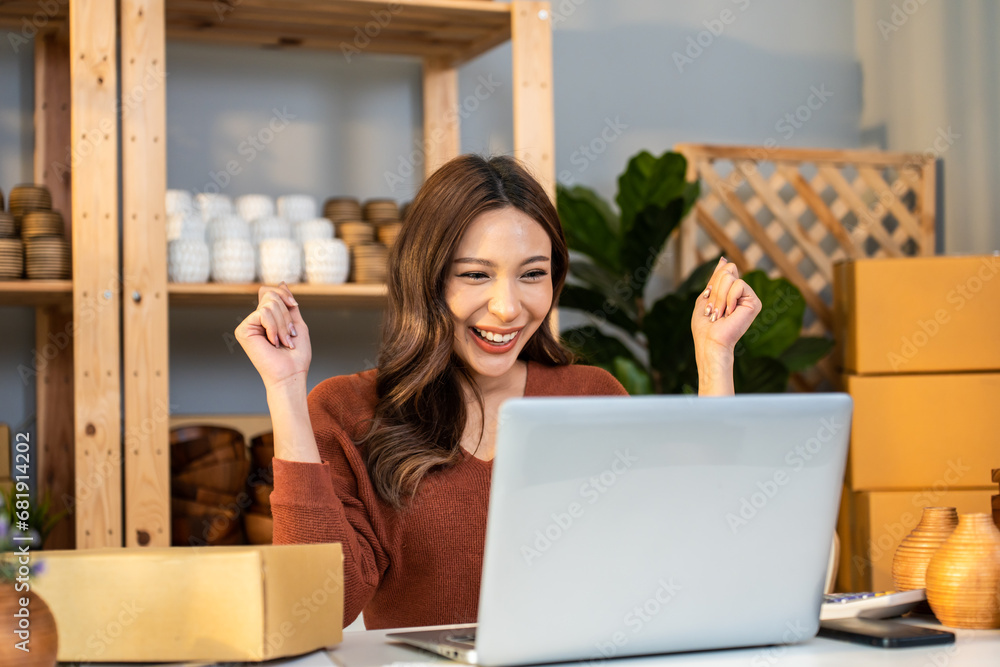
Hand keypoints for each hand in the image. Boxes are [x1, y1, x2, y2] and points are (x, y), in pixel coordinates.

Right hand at [234, 283, 311, 390]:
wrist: (291, 372)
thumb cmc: (296, 354)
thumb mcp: (296, 323)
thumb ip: (288, 305)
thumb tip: (282, 283)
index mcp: (267, 318)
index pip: (270, 292)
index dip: (283, 293)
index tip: (294, 305)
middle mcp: (256, 319)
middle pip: (271, 296)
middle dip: (286, 315)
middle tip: (289, 336)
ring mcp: (248, 324)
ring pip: (269, 304)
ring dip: (283, 324)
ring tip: (283, 341)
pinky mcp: (243, 330)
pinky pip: (263, 313)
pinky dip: (274, 327)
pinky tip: (273, 342)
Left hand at [690, 257, 760, 394]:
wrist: (710, 341)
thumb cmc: (705, 325)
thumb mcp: (706, 296)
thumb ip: (716, 279)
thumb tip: (724, 259)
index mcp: (730, 292)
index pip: (724, 270)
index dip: (713, 281)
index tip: (708, 298)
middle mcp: (742, 293)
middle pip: (727, 271)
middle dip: (714, 290)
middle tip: (713, 310)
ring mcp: (749, 297)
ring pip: (729, 277)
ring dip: (718, 297)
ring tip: (719, 314)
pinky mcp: (755, 302)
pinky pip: (739, 284)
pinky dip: (728, 298)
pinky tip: (729, 313)